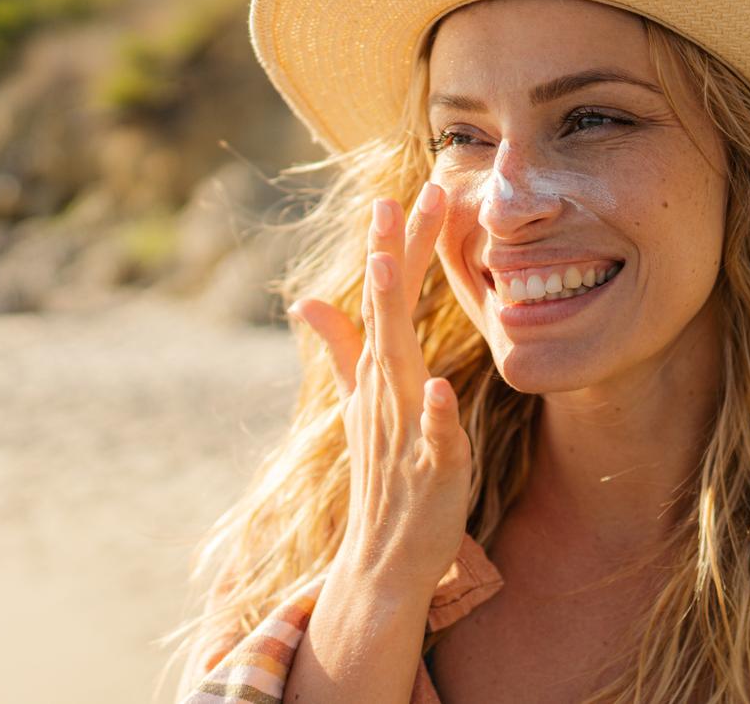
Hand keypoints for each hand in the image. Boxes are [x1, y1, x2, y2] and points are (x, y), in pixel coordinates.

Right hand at [289, 181, 472, 594]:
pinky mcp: (430, 468)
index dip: (393, 247)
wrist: (383, 557)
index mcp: (378, 373)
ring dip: (392, 320)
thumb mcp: (361, 404)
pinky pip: (432, 438)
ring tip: (393, 271)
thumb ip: (340, 350)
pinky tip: (440, 389)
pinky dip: (434, 414)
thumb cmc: (383, 475)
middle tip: (394, 200)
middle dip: (390, 258)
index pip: (384, 299)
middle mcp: (385, 392)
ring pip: (397, 366)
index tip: (398, 191)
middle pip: (386, 315)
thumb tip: (308, 300)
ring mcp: (404, 428)